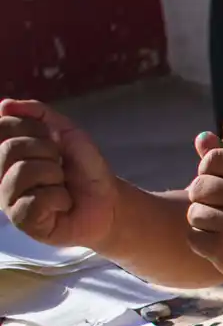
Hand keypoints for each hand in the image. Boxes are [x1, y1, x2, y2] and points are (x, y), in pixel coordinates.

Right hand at [0, 99, 117, 247]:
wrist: (109, 200)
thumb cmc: (84, 168)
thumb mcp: (66, 132)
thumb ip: (39, 114)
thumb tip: (4, 105)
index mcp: (6, 152)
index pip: (2, 126)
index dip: (33, 129)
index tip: (52, 140)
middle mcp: (0, 174)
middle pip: (10, 148)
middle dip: (47, 152)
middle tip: (61, 166)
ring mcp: (8, 199)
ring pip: (21, 173)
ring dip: (54, 175)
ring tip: (62, 184)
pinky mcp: (22, 221)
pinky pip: (33, 201)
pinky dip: (58, 198)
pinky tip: (63, 203)